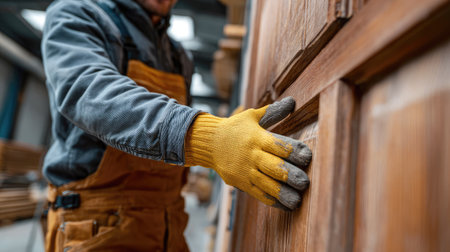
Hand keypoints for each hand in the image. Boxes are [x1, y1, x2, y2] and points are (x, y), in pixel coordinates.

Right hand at [185, 97, 311, 209]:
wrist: (209, 143)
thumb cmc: (235, 127)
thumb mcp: (252, 116)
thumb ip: (273, 112)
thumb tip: (293, 102)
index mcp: (257, 137)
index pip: (278, 145)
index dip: (294, 151)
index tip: (308, 157)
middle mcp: (251, 155)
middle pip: (274, 167)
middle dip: (290, 175)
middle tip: (305, 182)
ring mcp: (245, 170)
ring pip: (266, 184)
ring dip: (283, 193)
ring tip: (297, 199)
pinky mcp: (240, 182)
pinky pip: (257, 194)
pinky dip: (271, 200)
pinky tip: (284, 205)